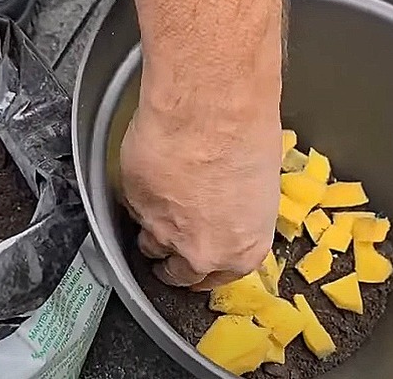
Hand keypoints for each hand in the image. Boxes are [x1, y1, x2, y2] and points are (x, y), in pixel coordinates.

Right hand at [120, 92, 280, 290]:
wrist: (210, 113)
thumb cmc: (246, 139)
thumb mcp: (260, 186)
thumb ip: (238, 212)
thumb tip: (229, 206)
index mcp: (241, 251)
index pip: (218, 279)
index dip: (205, 270)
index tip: (198, 264)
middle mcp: (200, 251)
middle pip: (177, 273)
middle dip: (172, 261)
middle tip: (171, 240)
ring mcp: (163, 231)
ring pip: (148, 242)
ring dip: (152, 227)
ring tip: (160, 203)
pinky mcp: (134, 203)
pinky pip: (133, 206)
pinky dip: (140, 194)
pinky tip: (152, 173)